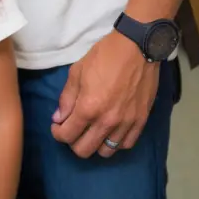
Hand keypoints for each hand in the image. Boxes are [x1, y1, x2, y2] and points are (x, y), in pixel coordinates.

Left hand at [50, 30, 159, 158]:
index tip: (57, 126)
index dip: (58, 133)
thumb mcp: (77, 71)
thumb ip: (66, 98)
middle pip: (84, 150)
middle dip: (73, 142)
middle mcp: (107, 121)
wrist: (137, 47)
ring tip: (92, 131)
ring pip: (106, 152)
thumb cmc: (104, 55)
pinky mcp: (141, 121)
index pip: (67, 135)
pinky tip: (110, 132)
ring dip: (95, 144)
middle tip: (73, 129)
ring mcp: (126, 123)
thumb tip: (58, 118)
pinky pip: (126, 144)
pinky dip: (115, 142)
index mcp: (89, 107)